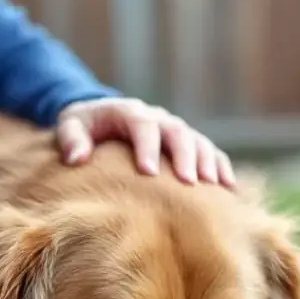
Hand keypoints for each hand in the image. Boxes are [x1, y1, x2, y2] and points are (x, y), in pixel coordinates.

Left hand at [56, 97, 235, 187]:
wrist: (100, 115)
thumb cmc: (84, 124)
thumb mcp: (70, 124)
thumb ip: (71, 139)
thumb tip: (76, 159)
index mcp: (128, 110)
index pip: (142, 125)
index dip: (147, 147)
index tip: (148, 172)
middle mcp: (156, 116)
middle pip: (177, 131)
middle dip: (184, 156)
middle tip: (187, 183)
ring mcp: (173, 128)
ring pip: (197, 140)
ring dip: (207, 161)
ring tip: (214, 186)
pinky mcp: (184, 141)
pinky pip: (208, 150)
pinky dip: (220, 165)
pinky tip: (229, 187)